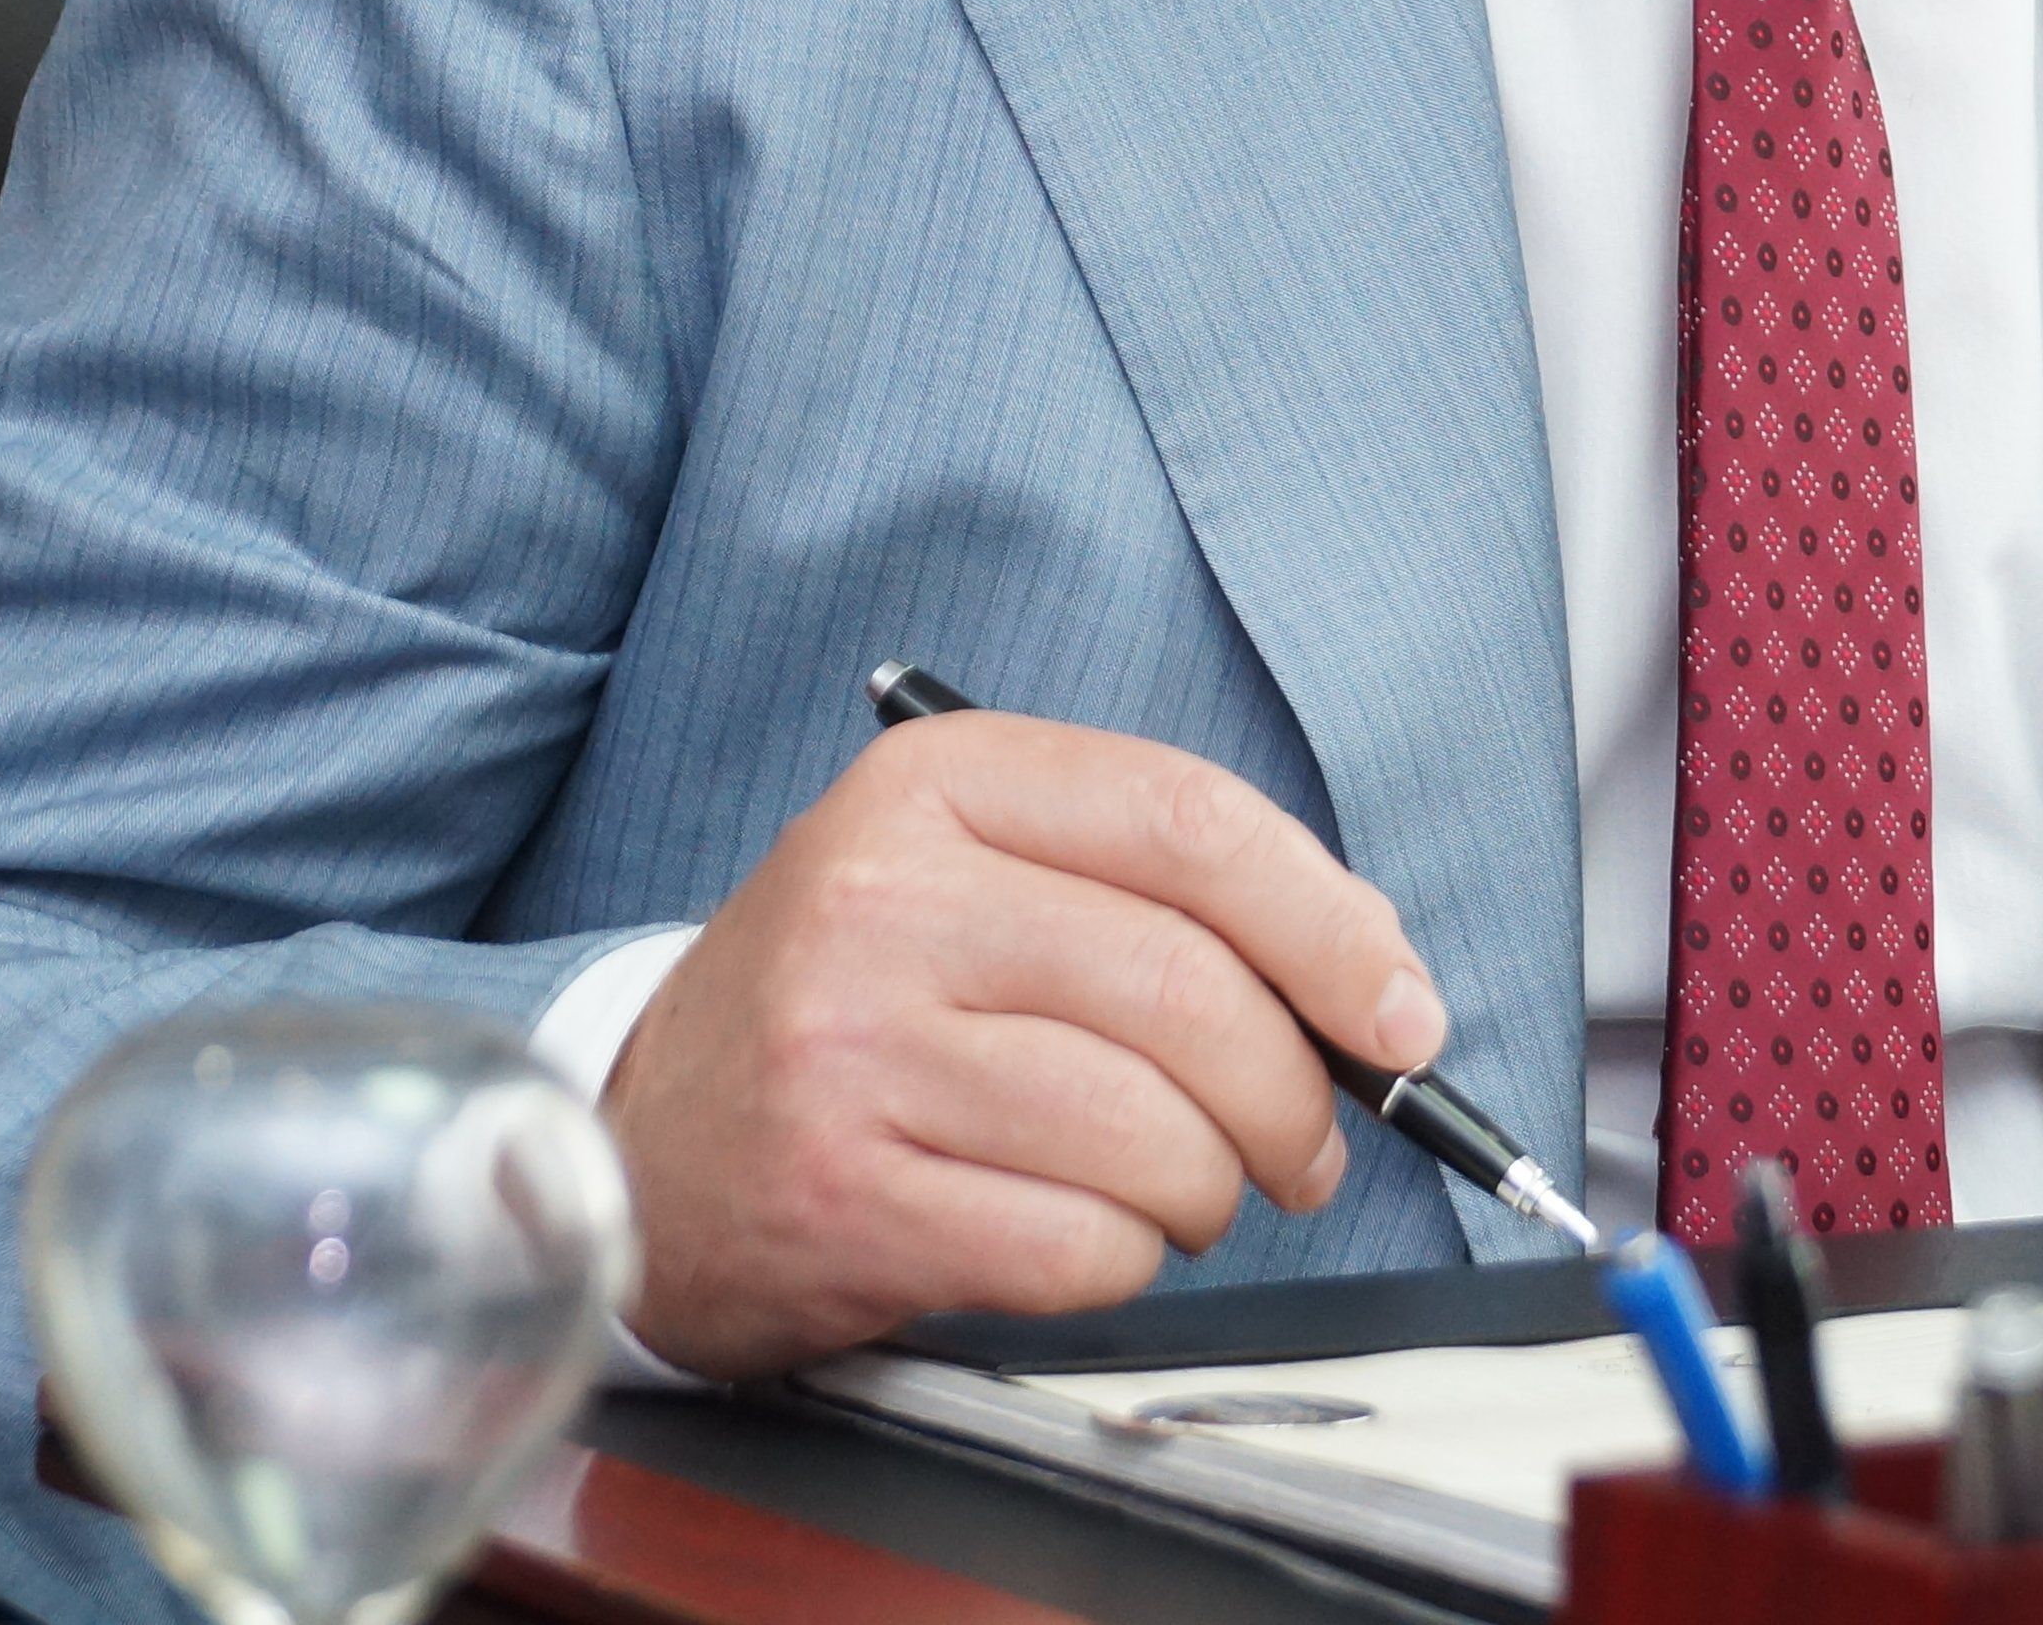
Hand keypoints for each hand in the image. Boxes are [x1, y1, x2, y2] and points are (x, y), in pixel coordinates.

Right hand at [599, 710, 1446, 1375]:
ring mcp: (856, 1052)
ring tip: (1191, 1186)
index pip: (1191, 823)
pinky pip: (1078, 1247)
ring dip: (1216, 1186)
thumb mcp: (977, 869)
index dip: (1329, 923)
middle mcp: (888, 900)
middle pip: (1187, 989)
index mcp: (941, 782)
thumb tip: (1371, 979)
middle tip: (1309, 1139)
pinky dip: (1128, 1259)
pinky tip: (1091, 1233)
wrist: (643, 1138)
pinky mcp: (845, 1201)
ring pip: (1149, 1132)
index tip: (1400, 1009)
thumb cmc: (859, 997)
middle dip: (1297, 1089)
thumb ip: (1158, 887)